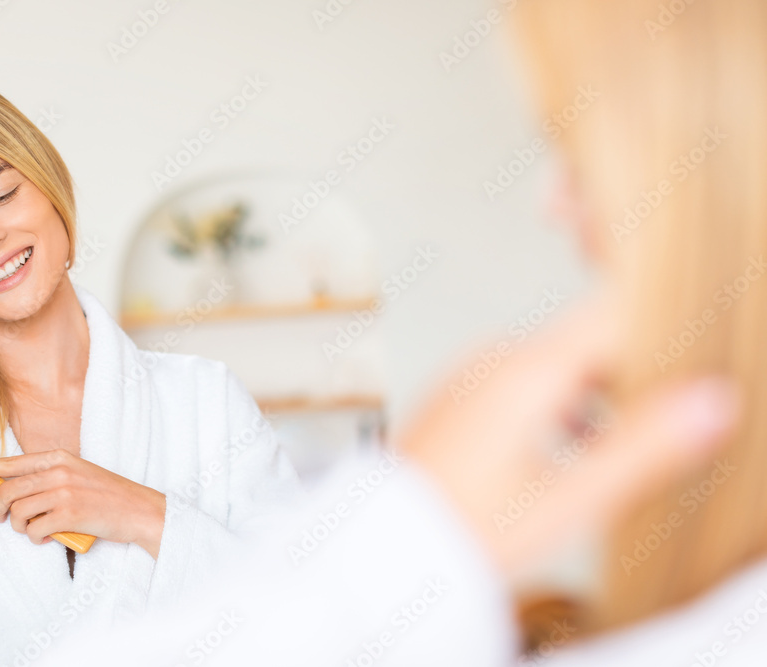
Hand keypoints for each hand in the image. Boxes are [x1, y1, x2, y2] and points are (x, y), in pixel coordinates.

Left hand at [0, 449, 166, 558]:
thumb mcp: (79, 474)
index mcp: (60, 458)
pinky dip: (36, 538)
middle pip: (7, 490)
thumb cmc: (109, 495)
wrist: (140, 510)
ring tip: (35, 529)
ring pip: (17, 512)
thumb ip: (49, 477)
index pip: (13, 462)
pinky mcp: (69, 514)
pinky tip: (49, 536)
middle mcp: (58, 471)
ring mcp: (63, 492)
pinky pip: (33, 530)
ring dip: (20, 527)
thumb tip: (14, 491)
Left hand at [397, 300, 740, 582]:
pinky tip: (568, 449)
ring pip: (554, 364)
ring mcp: (471, 376)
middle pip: (584, 340)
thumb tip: (706, 403)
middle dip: (629, 372)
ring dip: (593, 396)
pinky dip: (557, 407)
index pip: (610, 315)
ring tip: (618, 442)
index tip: (680, 363)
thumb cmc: (464, 526)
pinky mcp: (458, 399)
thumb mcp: (568, 497)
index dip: (655, 333)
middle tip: (657, 418)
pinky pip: (521, 384)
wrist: (386, 547)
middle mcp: (494, 359)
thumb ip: (643, 446)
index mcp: (525, 368)